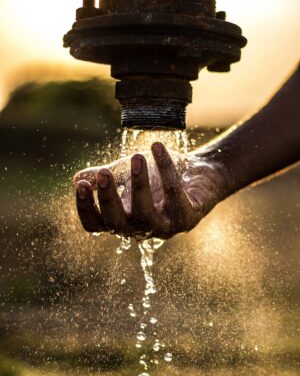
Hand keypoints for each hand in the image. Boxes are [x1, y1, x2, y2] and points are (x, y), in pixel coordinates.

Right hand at [75, 143, 230, 238]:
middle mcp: (140, 228)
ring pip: (147, 215)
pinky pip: (175, 195)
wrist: (198, 174)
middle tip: (104, 172)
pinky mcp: (187, 218)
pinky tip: (158, 147)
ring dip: (139, 185)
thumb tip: (76, 178)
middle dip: (109, 199)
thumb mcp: (126, 174)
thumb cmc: (158, 177)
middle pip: (117, 224)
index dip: (86, 208)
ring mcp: (165, 226)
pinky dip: (167, 170)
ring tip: (137, 157)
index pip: (96, 225)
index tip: (82, 184)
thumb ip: (103, 178)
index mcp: (122, 219)